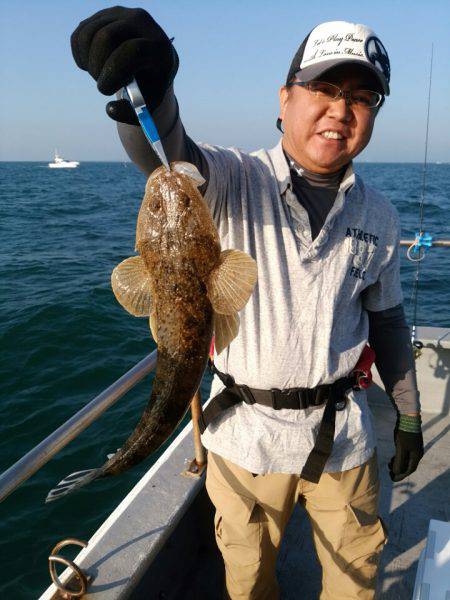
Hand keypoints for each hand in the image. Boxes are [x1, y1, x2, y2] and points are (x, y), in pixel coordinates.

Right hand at [71, 6, 178, 123]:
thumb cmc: (149, 85)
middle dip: (97, 66)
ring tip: (99, 74)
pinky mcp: (103, 14)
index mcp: (159, 46)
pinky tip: (91, 64)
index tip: (105, 90)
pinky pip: (80, 33)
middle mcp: (141, 22)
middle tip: (101, 82)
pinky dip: (79, 55)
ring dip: (88, 62)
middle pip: (106, 37)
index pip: (132, 51)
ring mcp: (121, 14)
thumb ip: (130, 114)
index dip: (113, 72)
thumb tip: (111, 109)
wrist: (151, 61)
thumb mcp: (146, 105)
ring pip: (89, 34)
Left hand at [388, 414, 423, 481]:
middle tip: (389, 471)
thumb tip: (396, 472)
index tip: (392, 478)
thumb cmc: (404, 433)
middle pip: (408, 466)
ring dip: (398, 463)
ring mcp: (415, 447)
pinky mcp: (411, 442)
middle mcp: (417, 453)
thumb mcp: (400, 448)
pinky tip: (393, 457)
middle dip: (399, 470)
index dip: (401, 475)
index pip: (409, 470)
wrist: (408, 417)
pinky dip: (399, 457)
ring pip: (406, 459)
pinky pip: (406, 454)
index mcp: (417, 456)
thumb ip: (399, 461)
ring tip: (389, 463)